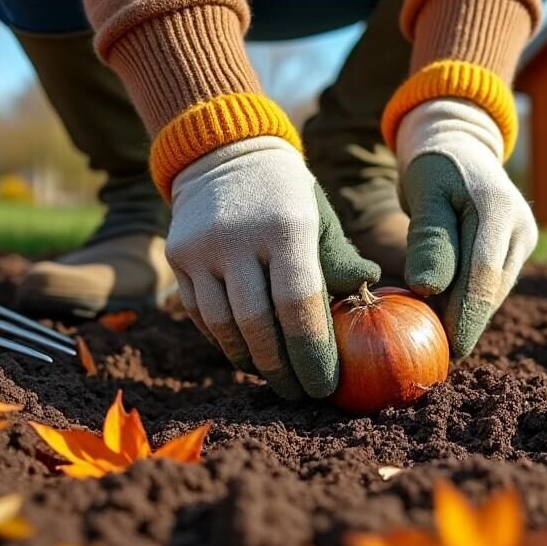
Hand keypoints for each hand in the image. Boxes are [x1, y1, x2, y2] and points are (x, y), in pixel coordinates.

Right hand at [167, 136, 379, 398]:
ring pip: (223, 325)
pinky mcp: (177, 255)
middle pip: (258, 324)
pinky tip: (245, 352)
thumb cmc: (287, 196)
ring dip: (250, 359)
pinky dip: (223, 339)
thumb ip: (338, 259)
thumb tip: (369, 291)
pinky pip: (200, 313)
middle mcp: (238, 238)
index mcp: (285, 228)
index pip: (299, 305)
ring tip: (274, 376)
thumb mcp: (319, 217)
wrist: (224, 152)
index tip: (325, 384)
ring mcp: (201, 247)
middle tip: (300, 393)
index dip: (313, 352)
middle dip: (282, 368)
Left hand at [397, 98, 537, 356]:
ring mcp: (524, 239)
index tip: (448, 348)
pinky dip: (469, 299)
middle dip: (465, 322)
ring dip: (466, 314)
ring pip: (494, 290)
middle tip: (434, 353)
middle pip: (492, 288)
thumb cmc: (434, 168)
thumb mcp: (425, 194)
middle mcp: (521, 227)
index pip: (484, 275)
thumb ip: (429, 240)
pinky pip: (493, 283)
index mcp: (500, 210)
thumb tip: (428, 290)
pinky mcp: (518, 249)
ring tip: (434, 336)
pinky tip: (445, 315)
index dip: (467, 316)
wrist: (459, 147)